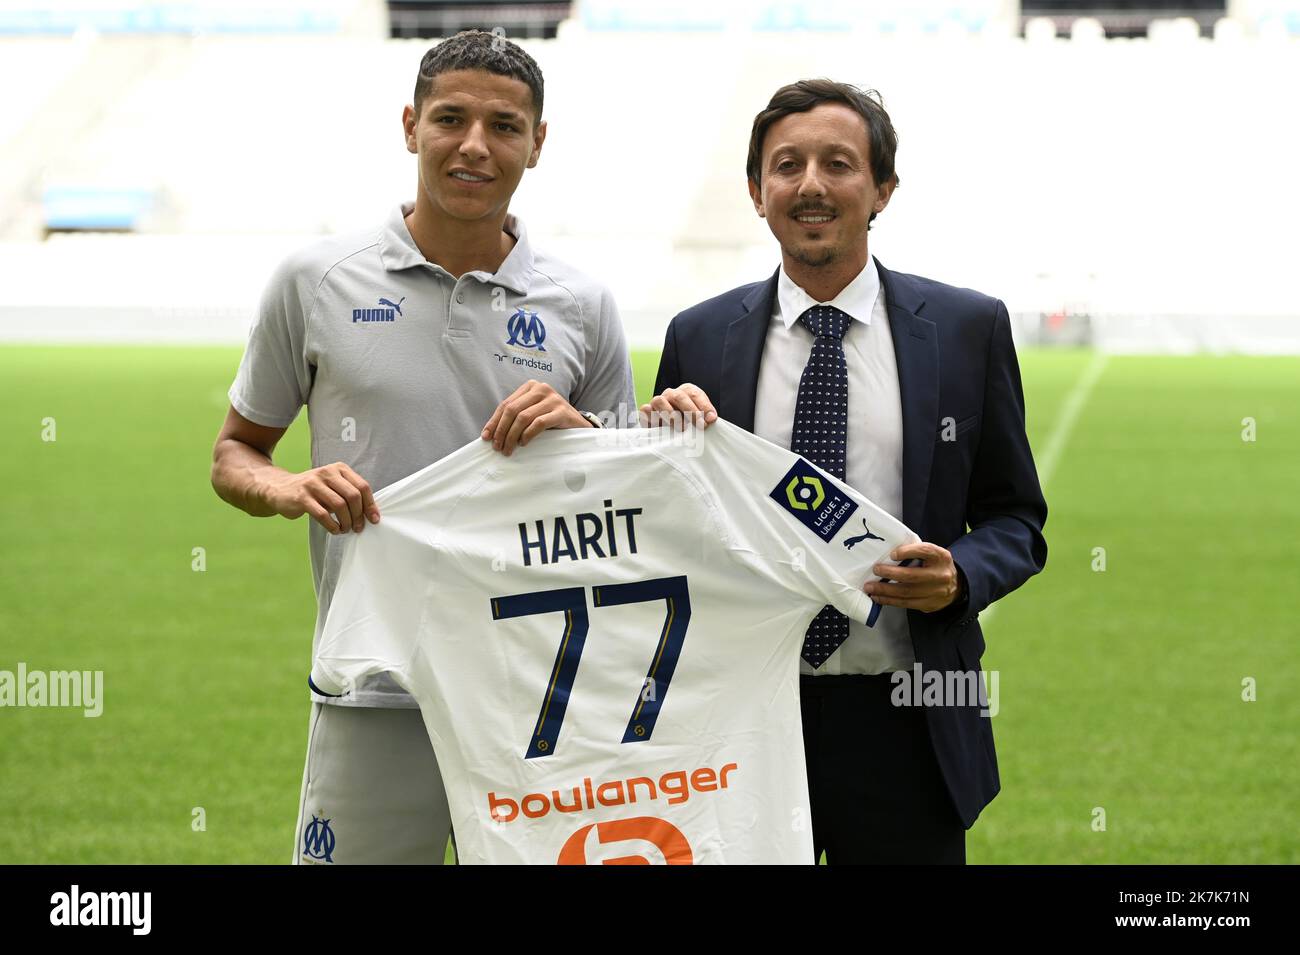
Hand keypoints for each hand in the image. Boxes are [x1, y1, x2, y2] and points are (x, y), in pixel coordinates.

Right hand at [263, 462, 378, 534]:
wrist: (280, 489)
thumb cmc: (313, 491)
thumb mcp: (332, 486)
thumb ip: (349, 494)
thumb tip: (370, 514)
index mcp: (339, 469)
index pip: (362, 486)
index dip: (370, 505)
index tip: (374, 519)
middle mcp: (327, 473)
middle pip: (353, 496)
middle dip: (359, 515)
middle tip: (358, 528)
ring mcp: (313, 484)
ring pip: (339, 506)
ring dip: (346, 522)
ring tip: (345, 529)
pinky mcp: (302, 497)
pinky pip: (323, 514)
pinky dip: (332, 525)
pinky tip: (334, 530)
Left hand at [482, 380, 589, 455]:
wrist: (578, 425)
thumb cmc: (551, 420)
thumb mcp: (531, 414)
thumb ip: (515, 417)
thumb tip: (489, 433)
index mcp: (530, 386)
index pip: (506, 404)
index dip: (494, 422)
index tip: (486, 437)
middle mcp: (541, 388)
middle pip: (512, 410)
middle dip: (502, 430)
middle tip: (498, 447)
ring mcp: (552, 399)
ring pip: (524, 417)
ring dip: (512, 436)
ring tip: (509, 449)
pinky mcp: (562, 411)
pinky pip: (539, 423)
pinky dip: (528, 435)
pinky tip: (524, 443)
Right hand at [639, 383, 717, 429]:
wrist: (672, 430)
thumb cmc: (690, 422)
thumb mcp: (701, 416)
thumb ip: (706, 416)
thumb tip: (711, 418)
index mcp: (686, 391)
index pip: (694, 394)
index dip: (702, 407)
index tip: (708, 422)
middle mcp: (671, 394)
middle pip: (678, 396)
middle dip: (690, 412)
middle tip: (698, 426)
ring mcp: (657, 402)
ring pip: (660, 401)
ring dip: (670, 414)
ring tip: (681, 427)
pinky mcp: (647, 412)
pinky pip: (645, 410)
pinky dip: (650, 417)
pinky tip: (658, 425)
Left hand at [863, 542, 960, 612]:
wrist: (957, 586)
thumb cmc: (937, 566)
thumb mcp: (933, 554)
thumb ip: (917, 552)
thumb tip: (889, 553)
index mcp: (941, 557)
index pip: (925, 551)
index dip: (907, 552)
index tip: (892, 554)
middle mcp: (940, 575)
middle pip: (912, 575)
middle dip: (890, 573)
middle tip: (876, 570)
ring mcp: (936, 592)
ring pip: (906, 592)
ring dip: (885, 590)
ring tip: (870, 587)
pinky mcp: (929, 604)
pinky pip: (906, 604)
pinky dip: (890, 601)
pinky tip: (879, 597)